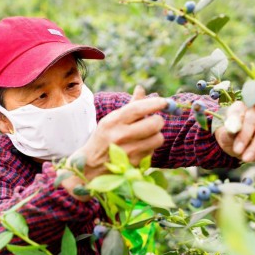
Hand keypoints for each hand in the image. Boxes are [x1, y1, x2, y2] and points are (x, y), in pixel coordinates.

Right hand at [62, 85, 166, 200]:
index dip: (155, 104)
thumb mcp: (112, 120)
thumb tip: (141, 88)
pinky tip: (140, 147)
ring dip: (156, 135)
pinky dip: (150, 147)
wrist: (91, 166)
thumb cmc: (104, 138)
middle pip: (154, 123)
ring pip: (158, 138)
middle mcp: (121, 135)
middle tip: (153, 121)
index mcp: (113, 121)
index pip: (138, 108)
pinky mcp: (135, 163)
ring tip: (146, 135)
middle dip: (158, 120)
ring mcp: (129, 151)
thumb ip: (130, 105)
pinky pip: (153, 150)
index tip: (164, 102)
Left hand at [214, 101, 254, 167]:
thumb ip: (228, 130)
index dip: (237, 122)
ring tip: (246, 159)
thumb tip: (232, 128)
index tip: (231, 133)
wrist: (232, 140)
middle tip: (237, 150)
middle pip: (253, 122)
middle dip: (245, 137)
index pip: (240, 112)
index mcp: (240, 107)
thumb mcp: (223, 132)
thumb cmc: (227, 133)